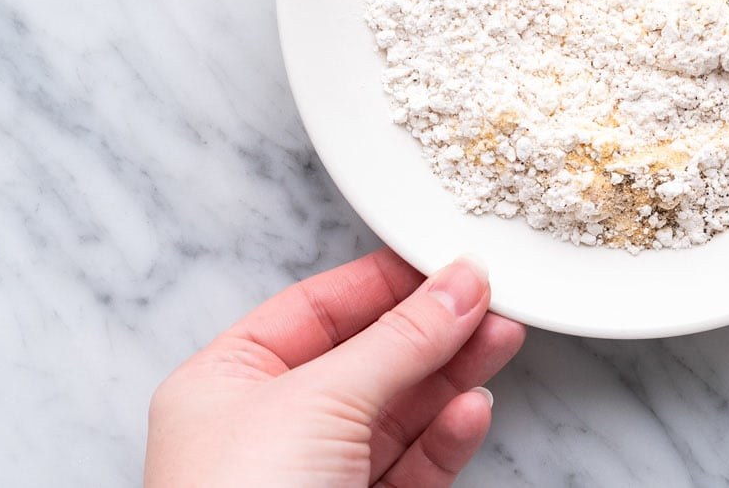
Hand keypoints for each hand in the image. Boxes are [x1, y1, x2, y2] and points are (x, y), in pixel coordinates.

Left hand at [144, 250, 524, 486]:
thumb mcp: (319, 400)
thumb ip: (398, 340)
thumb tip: (456, 287)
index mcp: (227, 383)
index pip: (317, 310)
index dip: (384, 283)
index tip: (446, 263)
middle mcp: (268, 429)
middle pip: (368, 358)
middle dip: (433, 328)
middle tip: (489, 298)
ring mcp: (315, 478)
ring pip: (399, 412)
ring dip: (452, 376)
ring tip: (501, 338)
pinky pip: (413, 465)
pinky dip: (447, 436)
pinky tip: (472, 408)